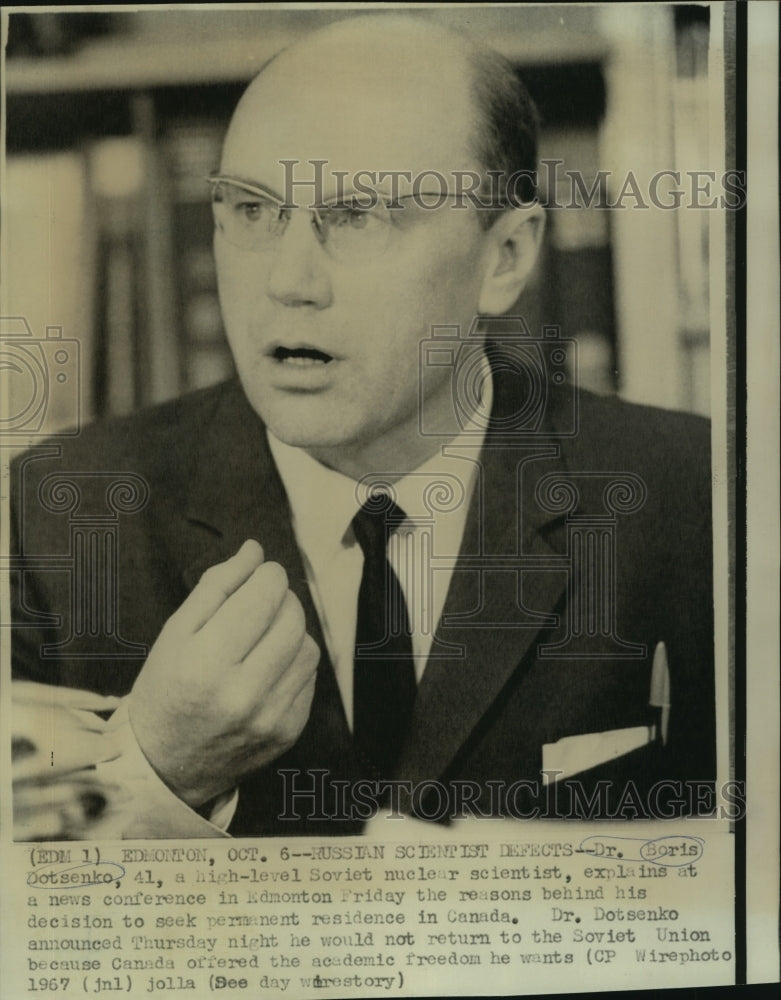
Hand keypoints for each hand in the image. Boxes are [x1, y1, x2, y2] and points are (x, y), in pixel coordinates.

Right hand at [127, 540, 318, 807]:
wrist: (165, 765)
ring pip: (308, 645)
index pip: (265, 593)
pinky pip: (310, 677)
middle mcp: (244, 693)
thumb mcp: (176, 632)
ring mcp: (271, 716)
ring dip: (292, 629)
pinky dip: (294, 662)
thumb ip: (217, 585)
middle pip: (292, 616)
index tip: (256, 576)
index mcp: (207, 662)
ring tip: (262, 636)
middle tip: (259, 603)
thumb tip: (255, 551)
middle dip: (280, 598)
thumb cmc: (167, 689)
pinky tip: (268, 667)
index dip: (265, 574)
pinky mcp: (290, 731)